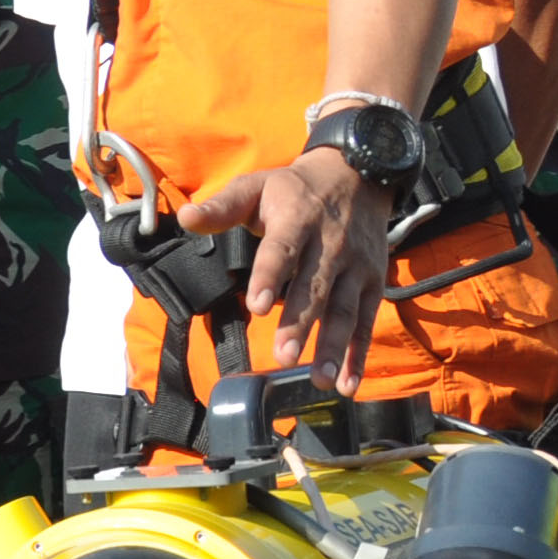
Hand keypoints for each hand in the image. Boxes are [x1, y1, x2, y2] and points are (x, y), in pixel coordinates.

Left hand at [179, 147, 388, 387]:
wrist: (359, 175)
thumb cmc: (295, 189)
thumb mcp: (257, 186)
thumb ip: (221, 207)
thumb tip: (185, 217)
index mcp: (297, 220)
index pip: (282, 251)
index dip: (269, 277)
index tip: (256, 307)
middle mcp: (330, 246)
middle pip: (315, 288)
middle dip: (300, 324)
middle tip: (282, 357)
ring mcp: (355, 267)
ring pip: (345, 310)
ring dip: (333, 346)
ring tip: (319, 379)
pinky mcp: (372, 283)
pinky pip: (365, 321)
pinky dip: (358, 354)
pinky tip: (347, 383)